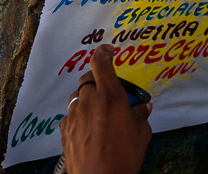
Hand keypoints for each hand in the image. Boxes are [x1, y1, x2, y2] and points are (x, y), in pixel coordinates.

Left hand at [60, 45, 151, 173]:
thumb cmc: (123, 156)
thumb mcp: (141, 133)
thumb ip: (140, 115)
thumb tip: (142, 108)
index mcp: (110, 96)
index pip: (101, 63)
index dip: (103, 52)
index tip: (108, 51)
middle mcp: (89, 101)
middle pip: (88, 78)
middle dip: (98, 79)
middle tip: (110, 92)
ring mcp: (74, 115)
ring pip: (78, 96)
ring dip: (88, 98)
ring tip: (100, 112)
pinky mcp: (65, 130)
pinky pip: (71, 114)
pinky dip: (80, 115)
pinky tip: (90, 128)